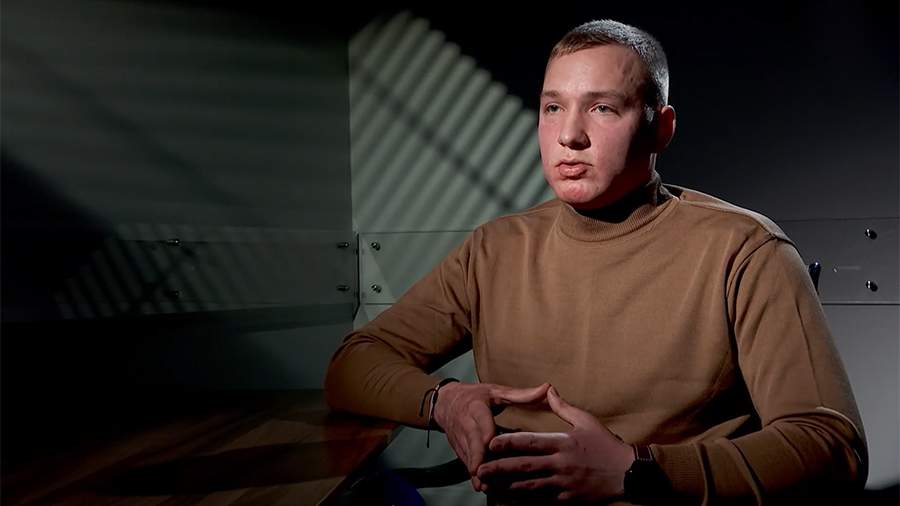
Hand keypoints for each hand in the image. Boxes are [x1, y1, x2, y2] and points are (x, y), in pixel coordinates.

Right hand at [433, 381, 550, 491]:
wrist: (445, 403)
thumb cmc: (475, 396)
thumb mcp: (496, 391)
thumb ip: (522, 394)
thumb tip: (548, 388)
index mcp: (477, 408)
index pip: (481, 422)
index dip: (486, 434)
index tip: (490, 446)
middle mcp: (466, 425)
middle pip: (473, 444)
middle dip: (478, 460)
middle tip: (486, 476)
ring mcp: (461, 439)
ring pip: (468, 457)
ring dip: (477, 472)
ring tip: (488, 488)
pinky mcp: (459, 450)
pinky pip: (467, 463)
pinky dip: (474, 475)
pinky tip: (484, 488)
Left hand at [476, 386, 635, 502]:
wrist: (629, 473)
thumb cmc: (606, 445)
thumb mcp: (586, 421)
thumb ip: (564, 407)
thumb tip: (548, 389)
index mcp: (563, 443)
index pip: (530, 442)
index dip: (508, 443)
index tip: (491, 443)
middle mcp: (561, 464)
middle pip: (524, 467)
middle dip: (499, 469)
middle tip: (480, 469)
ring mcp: (564, 484)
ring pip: (530, 487)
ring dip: (507, 487)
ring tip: (490, 486)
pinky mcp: (568, 500)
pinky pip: (543, 502)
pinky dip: (526, 502)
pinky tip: (512, 501)